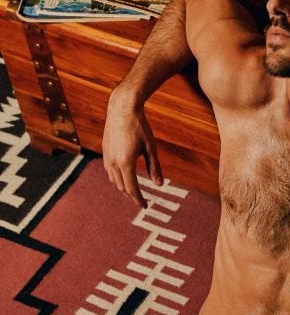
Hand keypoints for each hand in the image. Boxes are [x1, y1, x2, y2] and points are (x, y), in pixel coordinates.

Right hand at [102, 90, 162, 207]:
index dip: (138, 199)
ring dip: (123, 188)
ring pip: (113, 180)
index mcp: (126, 163)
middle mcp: (113, 161)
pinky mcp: (105, 150)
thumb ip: (155, 167)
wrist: (122, 108)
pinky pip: (109, 170)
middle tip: (141, 202)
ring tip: (133, 192)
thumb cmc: (140, 127)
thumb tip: (160, 185)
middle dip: (131, 196)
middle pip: (121, 187)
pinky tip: (123, 178)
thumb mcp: (151, 148)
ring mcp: (106, 156)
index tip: (145, 206)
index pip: (131, 189)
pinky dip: (117, 178)